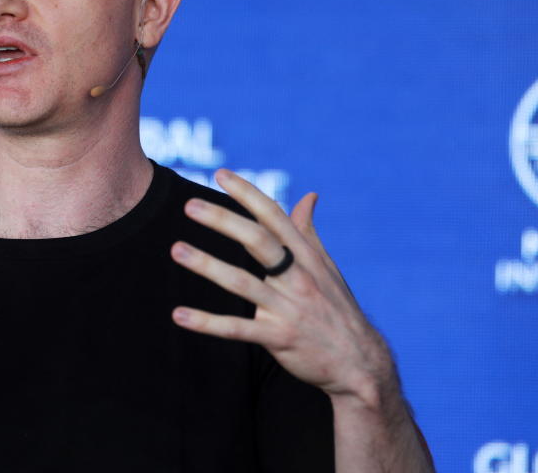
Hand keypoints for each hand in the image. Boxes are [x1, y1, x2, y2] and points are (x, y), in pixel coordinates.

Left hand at [170, 168, 395, 404]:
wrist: (360, 362)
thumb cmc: (337, 308)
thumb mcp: (326, 267)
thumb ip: (308, 231)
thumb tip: (309, 195)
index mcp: (306, 257)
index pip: (274, 217)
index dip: (248, 194)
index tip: (221, 174)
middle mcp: (298, 278)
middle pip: (258, 241)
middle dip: (224, 220)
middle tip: (190, 204)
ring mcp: (288, 308)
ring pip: (242, 283)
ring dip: (207, 265)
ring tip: (177, 249)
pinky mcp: (278, 338)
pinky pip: (237, 329)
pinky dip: (207, 323)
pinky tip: (179, 315)